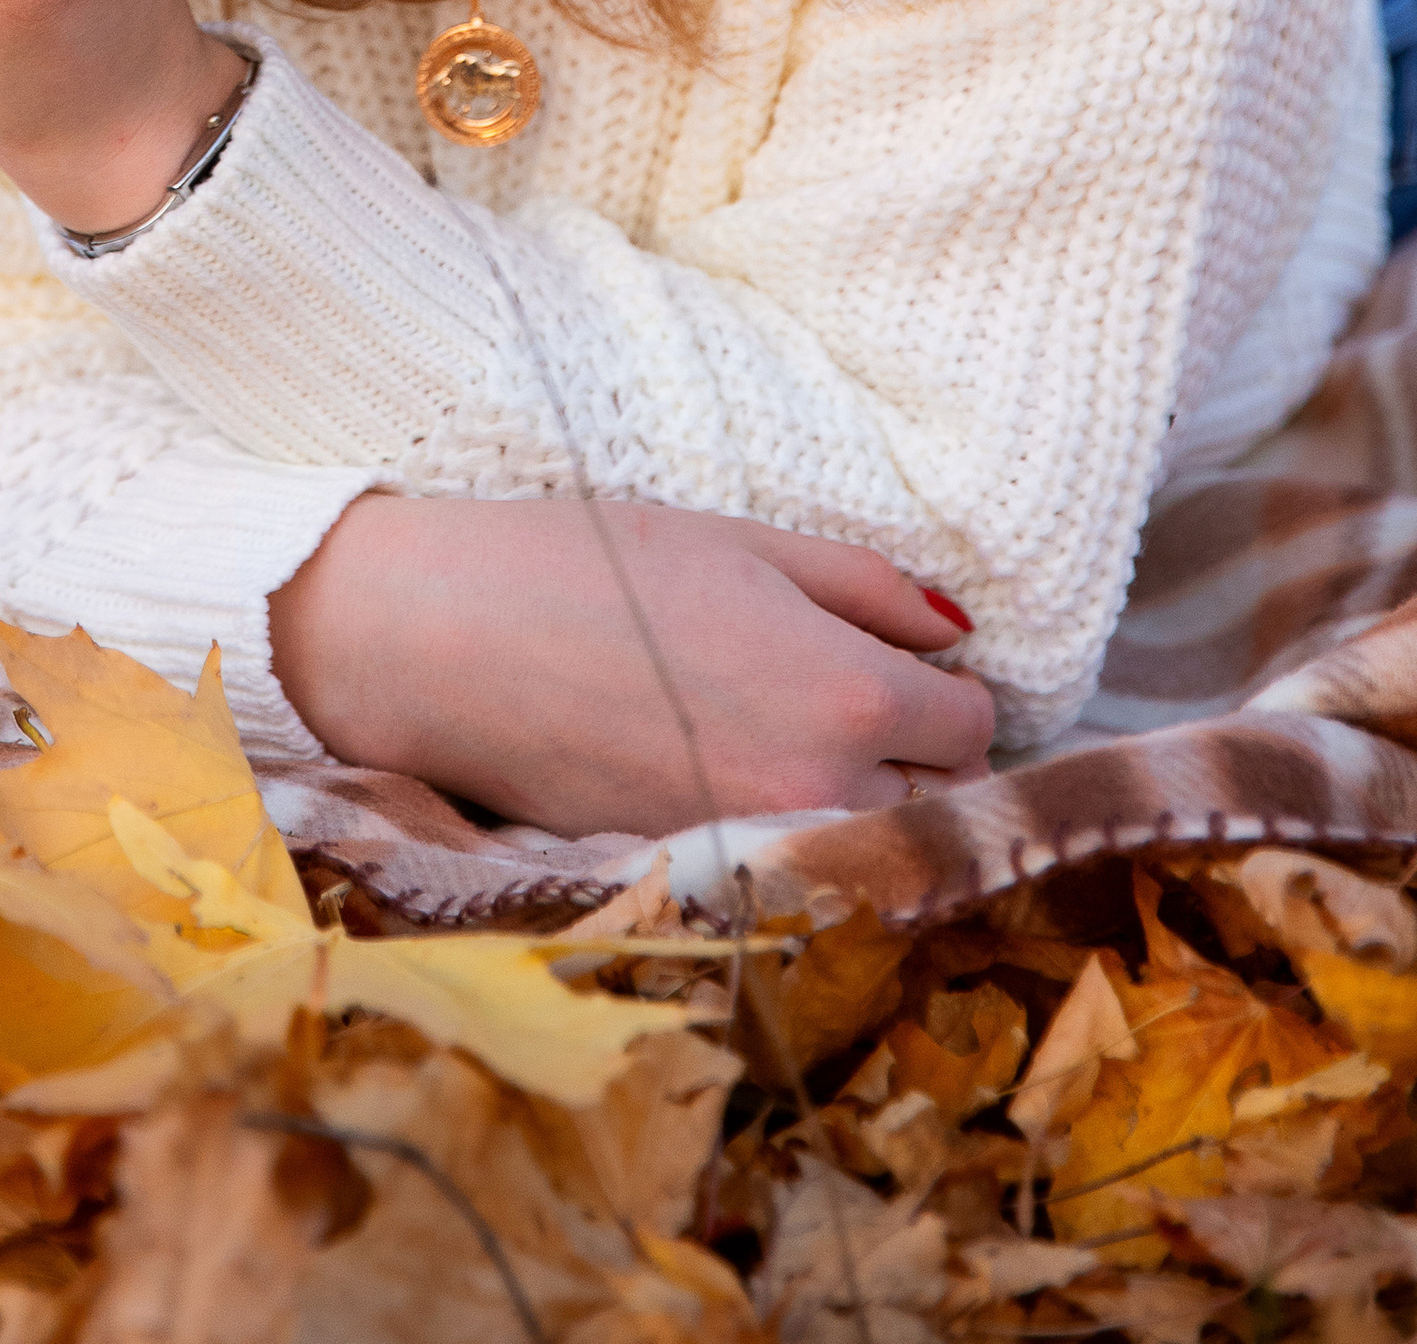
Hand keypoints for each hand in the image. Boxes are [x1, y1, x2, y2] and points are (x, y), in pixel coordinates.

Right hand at [267, 492, 994, 831]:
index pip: (970, 723)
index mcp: (847, 694)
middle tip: (851, 693)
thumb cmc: (593, 564)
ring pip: (875, 843)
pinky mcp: (703, 877)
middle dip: (920, 751)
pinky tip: (736, 770)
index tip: (903, 657)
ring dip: (867, 799)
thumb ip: (866, 586)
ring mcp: (761, 847)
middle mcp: (821, 790)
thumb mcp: (745, 542)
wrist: (449, 640)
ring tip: (793, 733)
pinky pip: (796, 864)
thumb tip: (954, 631)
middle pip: (938, 797)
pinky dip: (794, 829)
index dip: (944, 682)